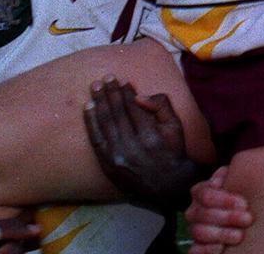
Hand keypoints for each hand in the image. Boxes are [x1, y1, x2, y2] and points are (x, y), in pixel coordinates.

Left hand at [83, 78, 200, 208]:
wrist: (167, 186)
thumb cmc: (173, 151)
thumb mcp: (176, 126)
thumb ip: (162, 106)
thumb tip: (139, 96)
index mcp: (151, 135)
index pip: (133, 107)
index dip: (126, 92)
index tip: (122, 80)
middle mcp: (132, 146)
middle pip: (117, 112)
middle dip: (111, 92)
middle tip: (106, 77)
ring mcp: (118, 156)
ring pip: (105, 122)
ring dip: (99, 101)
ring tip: (95, 86)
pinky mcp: (108, 164)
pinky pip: (96, 139)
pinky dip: (90, 121)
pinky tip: (88, 107)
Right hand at [186, 167, 251, 253]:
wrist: (242, 214)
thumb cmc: (239, 197)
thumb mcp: (234, 179)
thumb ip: (228, 175)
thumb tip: (220, 180)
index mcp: (200, 193)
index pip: (205, 195)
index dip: (224, 200)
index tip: (244, 203)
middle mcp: (194, 211)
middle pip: (203, 214)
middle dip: (227, 217)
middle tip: (247, 219)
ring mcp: (194, 230)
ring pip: (199, 232)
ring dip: (221, 234)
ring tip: (240, 235)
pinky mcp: (197, 249)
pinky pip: (195, 251)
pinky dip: (207, 250)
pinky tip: (222, 248)